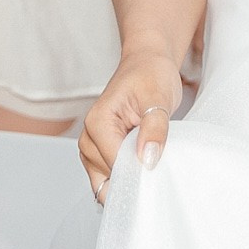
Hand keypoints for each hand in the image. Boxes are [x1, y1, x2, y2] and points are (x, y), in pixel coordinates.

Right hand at [79, 48, 181, 200]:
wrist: (146, 64)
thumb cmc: (151, 75)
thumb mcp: (158, 97)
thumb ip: (154, 128)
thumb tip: (147, 159)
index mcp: (97, 123)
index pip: (116, 164)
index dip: (139, 172)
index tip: (161, 173)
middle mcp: (88, 138)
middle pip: (110, 177)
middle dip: (135, 179)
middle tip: (161, 169)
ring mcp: (92, 149)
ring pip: (108, 184)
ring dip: (131, 181)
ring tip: (153, 164)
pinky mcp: (101, 154)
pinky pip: (110, 179)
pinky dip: (127, 180)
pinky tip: (144, 170)